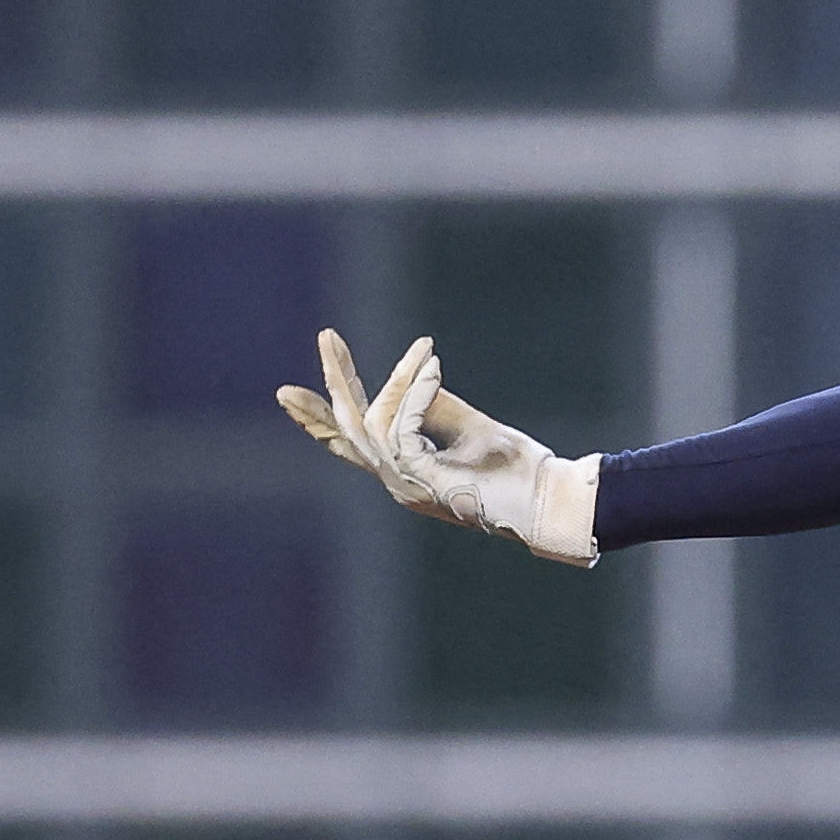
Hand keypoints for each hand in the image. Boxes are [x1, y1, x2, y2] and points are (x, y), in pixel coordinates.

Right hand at [279, 329, 599, 566]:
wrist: (552, 502)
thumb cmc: (518, 471)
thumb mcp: (472, 429)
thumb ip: (437, 407)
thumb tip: (417, 375)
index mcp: (405, 472)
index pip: (349, 444)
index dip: (316, 420)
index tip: (287, 392)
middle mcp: (398, 481)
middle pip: (346, 431)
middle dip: (335, 382)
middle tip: (328, 336)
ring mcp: (409, 484)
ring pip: (372, 425)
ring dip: (397, 380)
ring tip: (425, 351)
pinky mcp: (427, 481)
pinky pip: (402, 430)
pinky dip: (415, 394)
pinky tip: (433, 367)